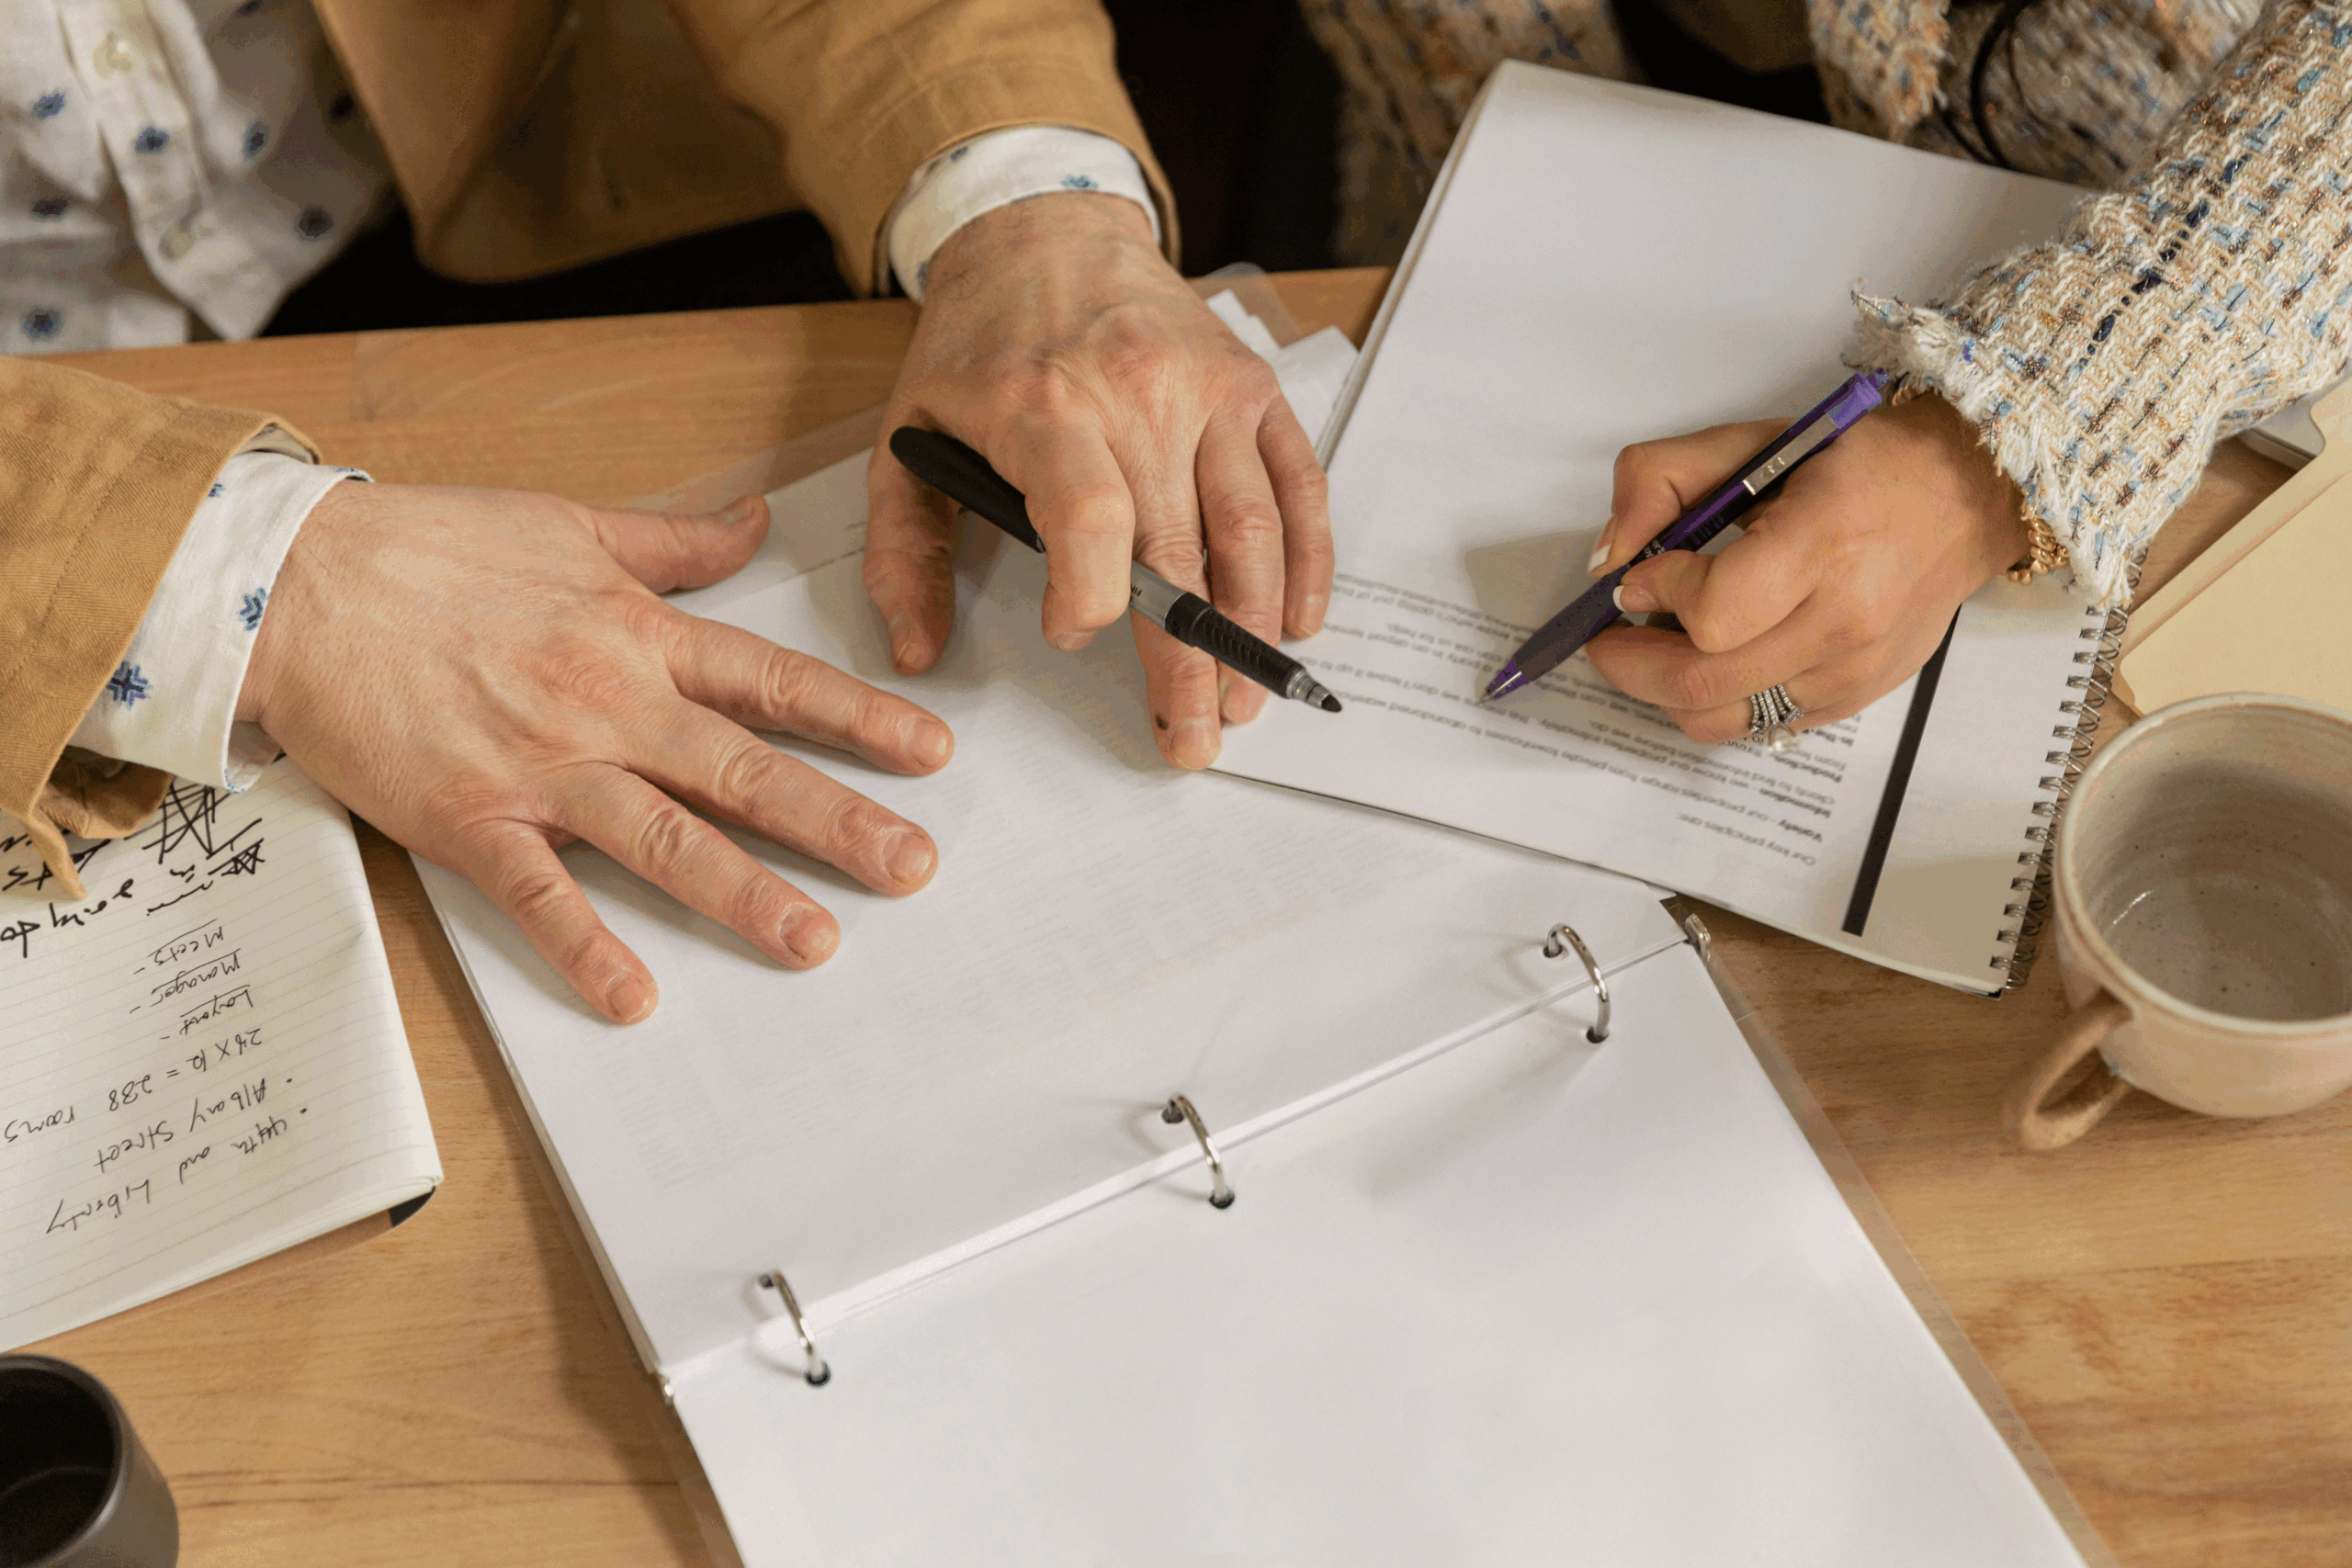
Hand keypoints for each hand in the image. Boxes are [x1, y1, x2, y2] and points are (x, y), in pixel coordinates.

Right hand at [238, 483, 953, 1022]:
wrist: (289, 583)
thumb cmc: (425, 548)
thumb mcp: (568, 524)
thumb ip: (674, 540)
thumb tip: (755, 522)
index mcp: (638, 635)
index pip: (775, 681)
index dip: (861, 718)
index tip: (932, 754)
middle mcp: (608, 704)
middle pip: (746, 770)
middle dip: (839, 822)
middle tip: (914, 868)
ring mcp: (543, 766)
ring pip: (666, 838)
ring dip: (746, 894)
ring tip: (816, 942)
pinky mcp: (470, 817)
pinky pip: (541, 894)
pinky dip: (587, 945)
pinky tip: (637, 996)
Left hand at [863, 191, 1333, 768]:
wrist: (1044, 229)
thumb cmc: (977, 346)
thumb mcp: (906, 437)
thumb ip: (903, 551)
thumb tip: (916, 653)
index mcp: (1045, 405)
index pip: (1092, 518)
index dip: (1092, 598)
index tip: (1073, 637)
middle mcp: (1138, 396)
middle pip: (1179, 551)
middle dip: (1189, 662)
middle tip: (1192, 738)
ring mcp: (1208, 391)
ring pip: (1251, 530)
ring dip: (1253, 629)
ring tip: (1242, 701)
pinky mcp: (1253, 388)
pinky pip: (1298, 486)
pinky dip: (1306, 563)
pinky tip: (1297, 623)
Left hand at [1581, 393, 2028, 740]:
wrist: (1964, 496)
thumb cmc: (1860, 465)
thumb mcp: (1754, 443)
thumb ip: (1662, 480)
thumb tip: (1609, 559)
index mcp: (1824, 545)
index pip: (1712, 613)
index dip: (1657, 595)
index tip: (1640, 577)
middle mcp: (1844, 623)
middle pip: (1701, 682)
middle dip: (1630, 663)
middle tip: (1609, 637)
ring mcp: (1852, 673)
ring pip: (1720, 719)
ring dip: (1663, 691)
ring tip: (1654, 650)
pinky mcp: (1853, 699)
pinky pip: (1757, 727)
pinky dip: (1714, 703)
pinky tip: (1709, 661)